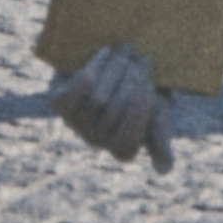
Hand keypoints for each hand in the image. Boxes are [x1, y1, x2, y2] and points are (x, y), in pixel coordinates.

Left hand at [50, 45, 176, 168]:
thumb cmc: (146, 94)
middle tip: (142, 58)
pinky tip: (104, 54)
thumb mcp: (160, 116)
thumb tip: (163, 171)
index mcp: (123, 149)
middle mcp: (97, 141)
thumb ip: (162, 141)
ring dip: (115, 69)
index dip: (139, 113)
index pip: (128, 141)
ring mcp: (76, 123)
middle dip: (132, 80)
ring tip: (126, 51)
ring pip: (97, 98)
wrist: (120, 67)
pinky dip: (90, 71)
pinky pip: (71, 94)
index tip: (151, 89)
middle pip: (114, 110)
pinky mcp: (59, 103)